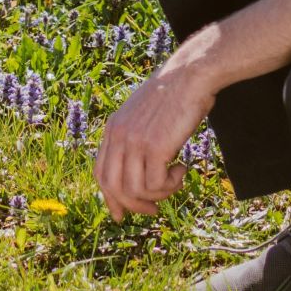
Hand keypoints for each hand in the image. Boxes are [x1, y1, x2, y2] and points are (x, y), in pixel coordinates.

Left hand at [95, 56, 215, 218]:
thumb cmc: (174, 96)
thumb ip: (136, 140)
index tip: (121, 214)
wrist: (190, 76)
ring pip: (135, 190)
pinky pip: (156, 185)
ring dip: (159, 194)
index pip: (100, 173)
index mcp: (113, 129)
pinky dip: (171, 184)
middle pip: (113, 187)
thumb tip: (139, 175)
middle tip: (153, 210)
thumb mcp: (144, 117)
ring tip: (175, 179)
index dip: (110, 198)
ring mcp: (134, 142)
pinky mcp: (154, 147)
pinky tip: (182, 168)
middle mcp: (118, 136)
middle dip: (133, 205)